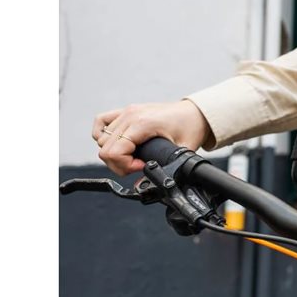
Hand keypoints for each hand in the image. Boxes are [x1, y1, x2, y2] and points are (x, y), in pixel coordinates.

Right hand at [91, 99, 210, 176]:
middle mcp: (131, 115)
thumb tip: (141, 186)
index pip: (114, 151)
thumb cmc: (190, 128)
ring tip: (133, 155)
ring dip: (114, 153)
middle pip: (105, 149)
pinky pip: (101, 122)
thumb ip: (162, 171)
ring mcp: (127, 111)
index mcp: (143, 123)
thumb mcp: (180, 152)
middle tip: (139, 165)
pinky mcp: (126, 111)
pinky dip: (102, 135)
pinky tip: (117, 144)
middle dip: (120, 164)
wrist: (196, 113)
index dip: (125, 167)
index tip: (141, 167)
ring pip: (101, 139)